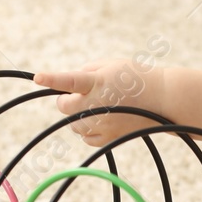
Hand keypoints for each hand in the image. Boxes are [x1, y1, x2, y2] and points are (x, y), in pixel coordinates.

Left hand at [32, 58, 168, 147]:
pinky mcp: (109, 138)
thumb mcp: (111, 64)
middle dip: (68, 101)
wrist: (163, 99)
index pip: (70, 80)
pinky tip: (102, 119)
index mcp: (98, 82)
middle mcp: (98, 104)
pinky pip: (86, 137)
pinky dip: (88, 130)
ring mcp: (103, 123)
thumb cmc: (137, 77)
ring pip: (73, 124)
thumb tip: (70, 86)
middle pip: (64, 107)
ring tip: (99, 105)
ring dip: (77, 115)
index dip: (52, 79)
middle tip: (83, 94)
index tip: (38, 77)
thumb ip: (87, 71)